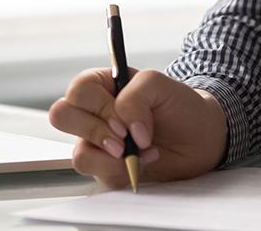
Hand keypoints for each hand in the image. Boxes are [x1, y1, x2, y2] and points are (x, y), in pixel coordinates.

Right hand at [48, 66, 228, 187]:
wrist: (198, 137)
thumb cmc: (178, 105)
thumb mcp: (159, 84)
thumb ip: (136, 96)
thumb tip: (122, 128)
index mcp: (103, 84)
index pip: (78, 90)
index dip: (97, 106)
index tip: (123, 119)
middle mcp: (94, 112)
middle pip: (62, 116)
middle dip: (94, 130)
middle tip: (123, 138)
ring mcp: (96, 142)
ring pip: (78, 153)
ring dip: (111, 157)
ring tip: (139, 151)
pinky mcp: (104, 167)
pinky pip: (96, 175)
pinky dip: (121, 171)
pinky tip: (143, 161)